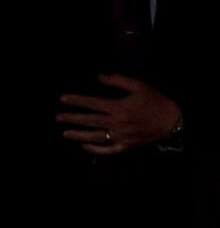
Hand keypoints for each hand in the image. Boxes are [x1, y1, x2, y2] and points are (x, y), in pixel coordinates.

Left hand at [56, 75, 180, 154]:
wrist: (170, 121)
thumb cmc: (154, 101)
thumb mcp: (139, 86)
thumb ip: (118, 81)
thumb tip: (100, 77)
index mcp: (118, 107)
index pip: (92, 103)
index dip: (77, 101)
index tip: (63, 99)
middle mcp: (115, 124)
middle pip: (89, 121)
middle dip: (73, 118)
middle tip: (58, 117)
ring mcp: (118, 137)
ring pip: (94, 137)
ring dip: (78, 135)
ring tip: (65, 133)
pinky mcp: (123, 147)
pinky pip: (105, 150)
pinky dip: (94, 149)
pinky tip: (84, 146)